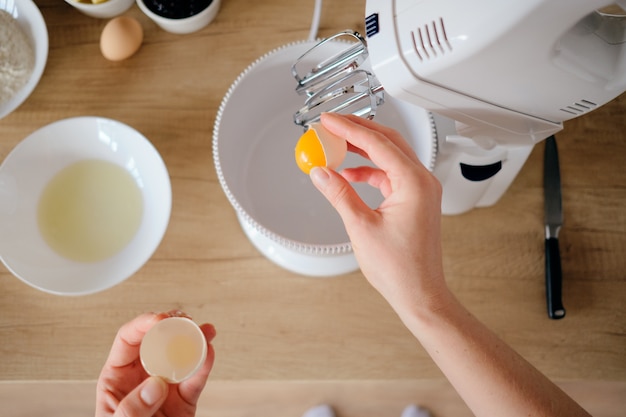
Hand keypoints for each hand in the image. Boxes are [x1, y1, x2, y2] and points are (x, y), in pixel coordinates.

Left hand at [95, 311, 215, 416]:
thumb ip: (132, 408)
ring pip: (181, 357)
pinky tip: (209, 354)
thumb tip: (155, 384)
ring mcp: (165, 388)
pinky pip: (195, 380)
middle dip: (173, 327)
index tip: (160, 321)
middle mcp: (142, 377)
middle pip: (158, 342)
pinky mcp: (184, 401)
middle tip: (185, 321)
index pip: (128, 341)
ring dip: (195, 341)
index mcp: (117, 378)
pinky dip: (204, 366)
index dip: (143, 325)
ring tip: (206, 331)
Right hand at [310, 113, 446, 315]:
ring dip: (362, 150)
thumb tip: (321, 172)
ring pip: (389, 156)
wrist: (419, 293)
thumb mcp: (361, 227)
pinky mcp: (415, 200)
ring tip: (335, 148)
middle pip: (387, 141)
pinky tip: (349, 174)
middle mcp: (422, 181)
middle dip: (357, 131)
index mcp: (414, 183)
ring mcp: (421, 190)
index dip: (349, 129)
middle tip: (331, 126)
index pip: (378, 143)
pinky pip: (390, 174)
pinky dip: (369, 170)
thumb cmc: (400, 268)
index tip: (329, 121)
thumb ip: (340, 194)